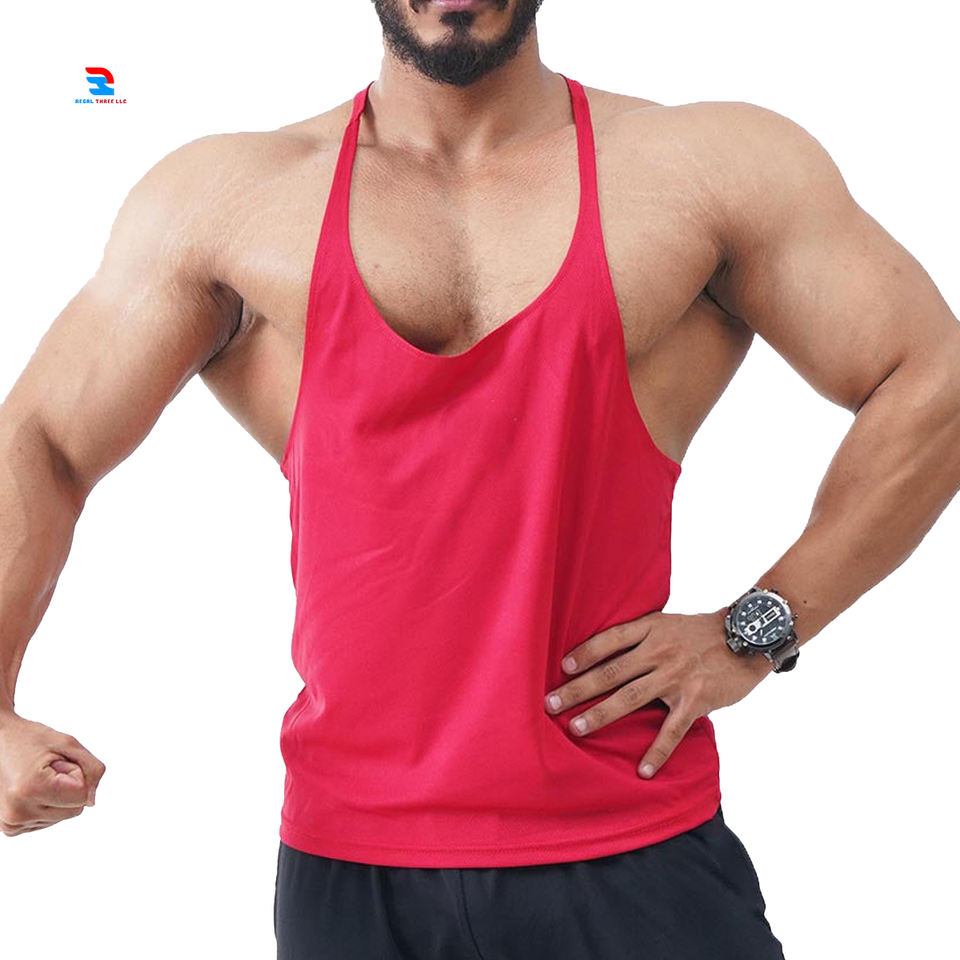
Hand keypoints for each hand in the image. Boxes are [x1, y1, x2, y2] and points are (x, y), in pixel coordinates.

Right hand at [0, 712, 105, 836]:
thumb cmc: (31, 738)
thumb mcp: (68, 743)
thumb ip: (91, 770)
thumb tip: (92, 801)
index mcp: (30, 790)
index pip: (82, 796)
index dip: (76, 774)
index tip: (55, 762)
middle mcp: (18, 813)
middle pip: (75, 810)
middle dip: (69, 787)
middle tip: (48, 769)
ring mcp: (12, 823)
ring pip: (63, 815)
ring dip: (58, 795)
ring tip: (37, 777)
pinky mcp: (11, 827)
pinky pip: (49, 819)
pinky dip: (47, 804)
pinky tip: (31, 789)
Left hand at [544, 607, 771, 777]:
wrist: (748, 638)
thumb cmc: (702, 632)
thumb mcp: (668, 623)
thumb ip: (641, 637)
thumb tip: (606, 654)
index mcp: (651, 629)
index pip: (610, 640)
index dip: (584, 653)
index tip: (562, 667)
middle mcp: (660, 651)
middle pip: (611, 672)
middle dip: (578, 689)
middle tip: (551, 704)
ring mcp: (677, 676)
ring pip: (631, 698)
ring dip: (601, 715)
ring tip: (577, 729)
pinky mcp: (696, 700)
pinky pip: (671, 730)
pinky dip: (656, 752)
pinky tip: (642, 771)